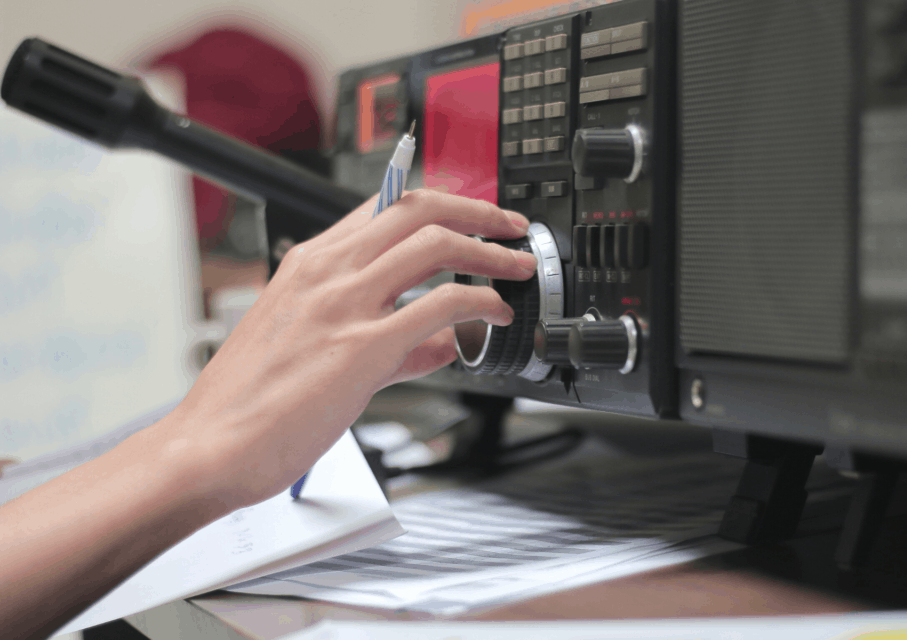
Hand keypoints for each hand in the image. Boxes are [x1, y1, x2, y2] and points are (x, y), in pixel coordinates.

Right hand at [157, 190, 535, 509]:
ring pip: (435, 244)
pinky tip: (493, 316)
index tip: (472, 218)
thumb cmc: (250, 403)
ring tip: (516, 267)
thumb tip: (438, 340)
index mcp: (309, 264)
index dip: (440, 207)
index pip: (385, 208)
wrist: (210, 446)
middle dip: (477, 211)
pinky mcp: (363, 348)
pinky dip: (479, 303)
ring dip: (489, 252)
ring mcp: (345, 305)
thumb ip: (386, 340)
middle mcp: (327, 272)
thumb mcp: (315, 350)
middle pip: (417, 208)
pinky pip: (439, 306)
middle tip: (510, 226)